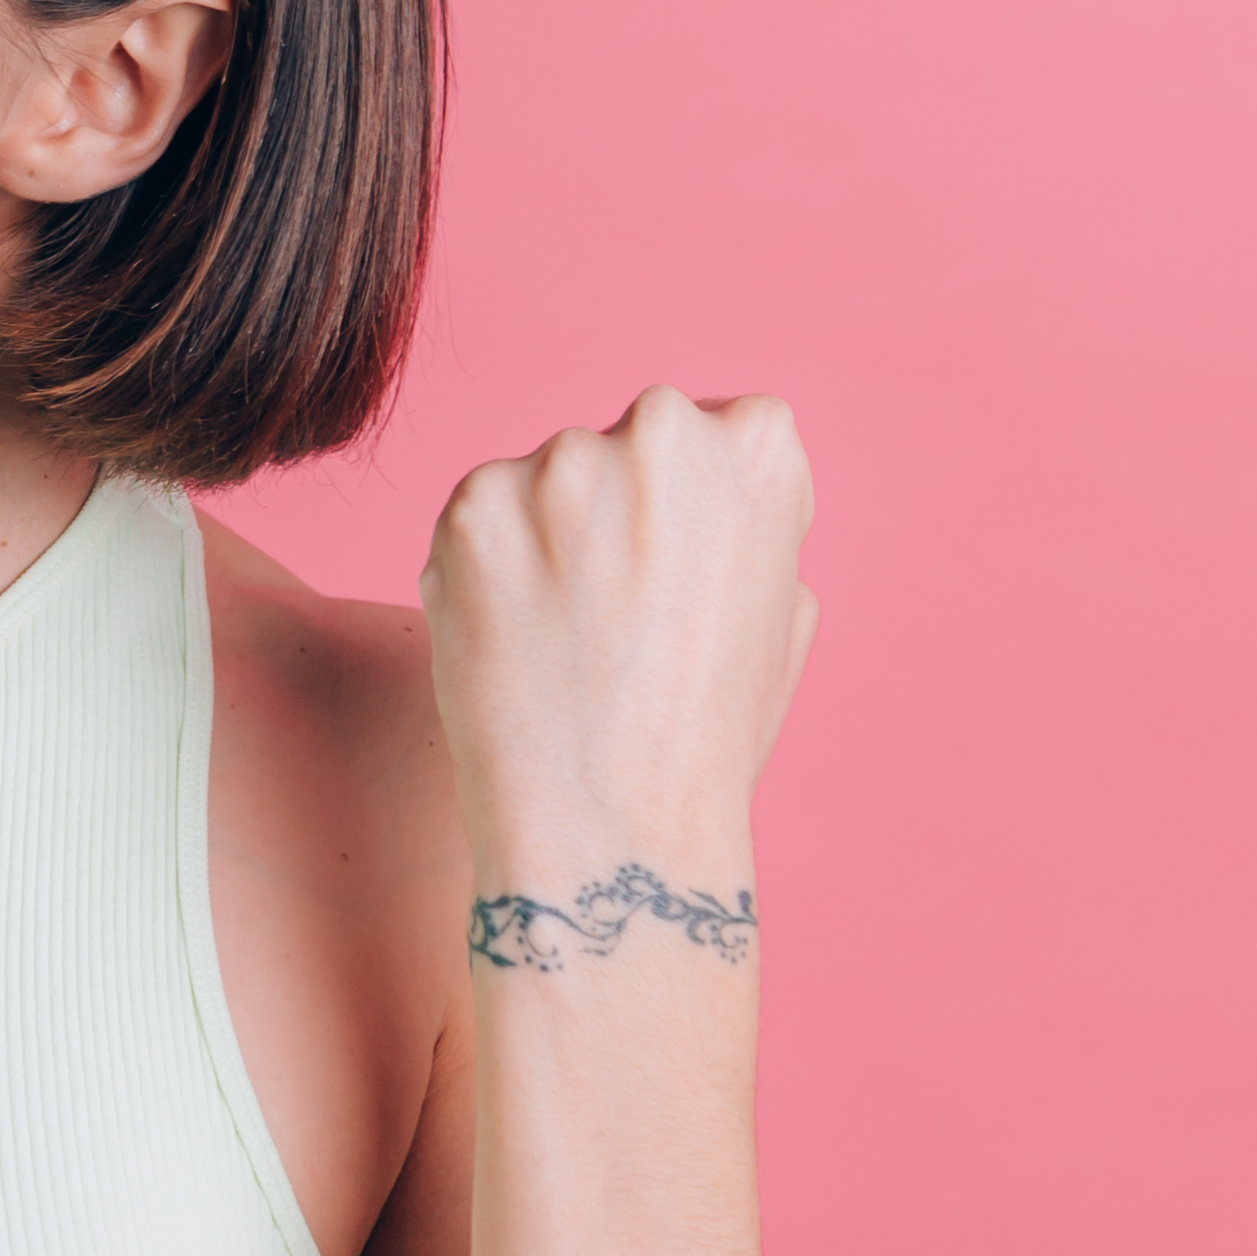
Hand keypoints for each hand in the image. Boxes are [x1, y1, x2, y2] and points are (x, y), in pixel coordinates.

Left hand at [420, 387, 817, 892]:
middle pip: (622, 448)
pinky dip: (484, 573)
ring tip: (563, 644)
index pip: (716, 430)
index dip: (692, 511)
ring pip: (542, 485)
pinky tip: (513, 643)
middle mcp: (661, 428)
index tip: (680, 579)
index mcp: (757, 444)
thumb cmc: (705, 735)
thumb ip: (749, 521)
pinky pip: (478, 524)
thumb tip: (705, 491)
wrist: (609, 826)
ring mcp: (560, 463)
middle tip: (613, 619)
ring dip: (544, 542)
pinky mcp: (472, 506)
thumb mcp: (785, 611)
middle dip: (612, 514)